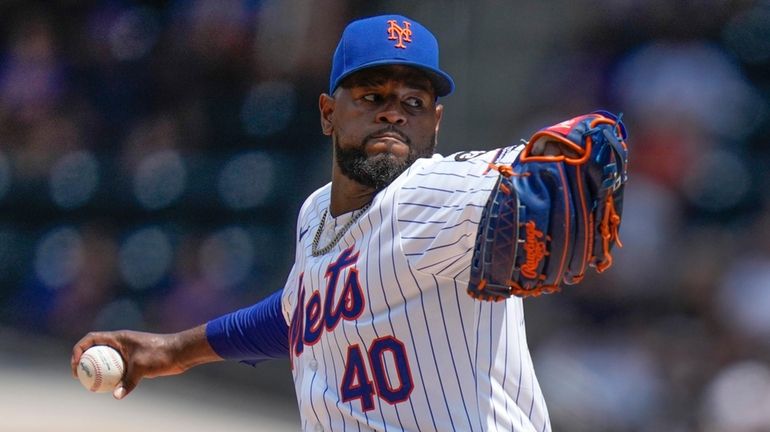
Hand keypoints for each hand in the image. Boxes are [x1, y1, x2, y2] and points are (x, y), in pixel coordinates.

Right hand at [71, 326, 215, 398]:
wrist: (180, 352)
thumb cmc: (161, 354)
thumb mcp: (142, 367)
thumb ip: (128, 381)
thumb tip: (116, 396)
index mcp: (119, 337)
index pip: (91, 338)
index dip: (78, 349)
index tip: (76, 365)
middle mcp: (121, 342)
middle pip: (95, 349)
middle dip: (83, 361)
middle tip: (78, 377)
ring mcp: (127, 351)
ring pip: (105, 359)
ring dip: (95, 369)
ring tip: (89, 385)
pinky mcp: (134, 360)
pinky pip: (116, 367)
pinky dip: (109, 375)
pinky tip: (108, 389)